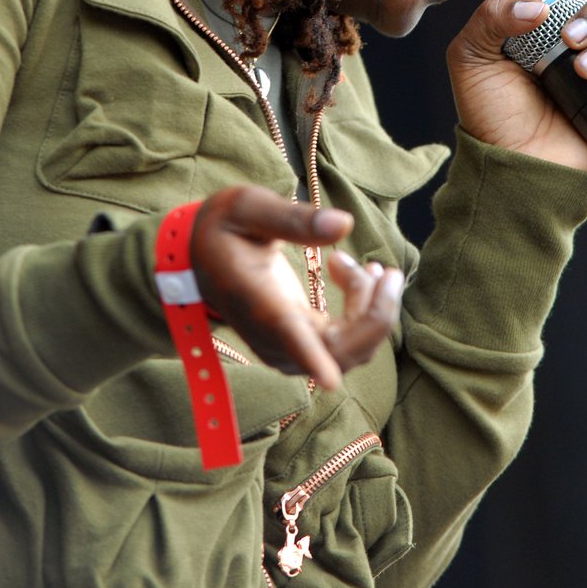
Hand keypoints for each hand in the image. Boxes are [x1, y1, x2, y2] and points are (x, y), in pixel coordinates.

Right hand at [190, 186, 403, 389]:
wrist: (201, 255)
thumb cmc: (224, 226)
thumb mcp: (249, 207)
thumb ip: (293, 218)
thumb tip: (344, 224)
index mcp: (255, 298)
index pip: (284, 334)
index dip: (310, 356)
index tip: (331, 380)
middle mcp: (272, 334)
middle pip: (335, 351)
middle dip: (375, 315)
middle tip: (386, 271)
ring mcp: (287, 346)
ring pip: (348, 351)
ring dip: (373, 312)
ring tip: (372, 267)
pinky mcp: (300, 344)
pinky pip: (345, 344)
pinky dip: (364, 315)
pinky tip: (359, 276)